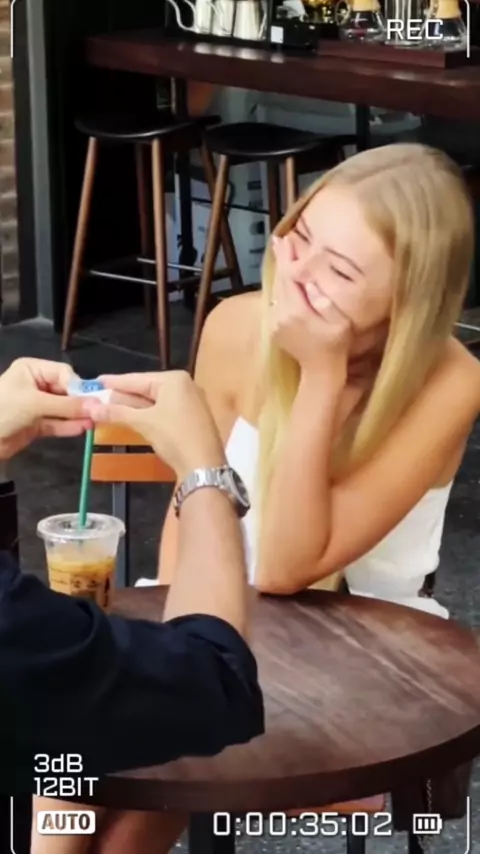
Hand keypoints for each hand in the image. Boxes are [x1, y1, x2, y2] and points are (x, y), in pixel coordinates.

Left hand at [0, 358, 92, 459]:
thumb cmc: (3, 410)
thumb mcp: (35, 404)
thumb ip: (67, 406)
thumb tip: (97, 406)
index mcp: (32, 370)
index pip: (63, 373)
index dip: (77, 386)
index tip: (91, 399)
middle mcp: (36, 385)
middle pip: (65, 391)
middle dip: (80, 402)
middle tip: (99, 412)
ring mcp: (36, 406)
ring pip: (63, 410)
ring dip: (77, 416)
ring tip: (94, 422)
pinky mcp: (36, 425)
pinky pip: (57, 424)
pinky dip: (68, 427)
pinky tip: (83, 429)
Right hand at [82, 371, 226, 480]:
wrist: (204, 465)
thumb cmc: (174, 436)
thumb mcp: (143, 423)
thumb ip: (117, 413)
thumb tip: (91, 408)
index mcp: (174, 380)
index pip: (137, 379)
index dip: (114, 382)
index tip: (95, 382)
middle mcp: (184, 386)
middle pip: (146, 389)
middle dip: (122, 396)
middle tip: (98, 399)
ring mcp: (189, 402)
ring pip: (154, 401)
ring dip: (132, 407)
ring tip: (108, 409)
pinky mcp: (190, 418)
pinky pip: (163, 411)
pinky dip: (147, 414)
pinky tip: (131, 419)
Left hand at [270, 235, 351, 377]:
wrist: (319, 372)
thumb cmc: (336, 346)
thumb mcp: (339, 323)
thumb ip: (325, 302)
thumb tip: (311, 283)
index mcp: (297, 311)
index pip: (290, 278)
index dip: (288, 258)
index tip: (287, 239)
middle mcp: (281, 314)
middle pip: (280, 282)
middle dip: (282, 260)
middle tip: (280, 240)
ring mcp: (275, 322)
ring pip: (276, 292)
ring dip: (279, 273)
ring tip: (280, 253)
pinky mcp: (274, 328)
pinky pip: (276, 302)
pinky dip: (279, 288)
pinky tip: (283, 280)